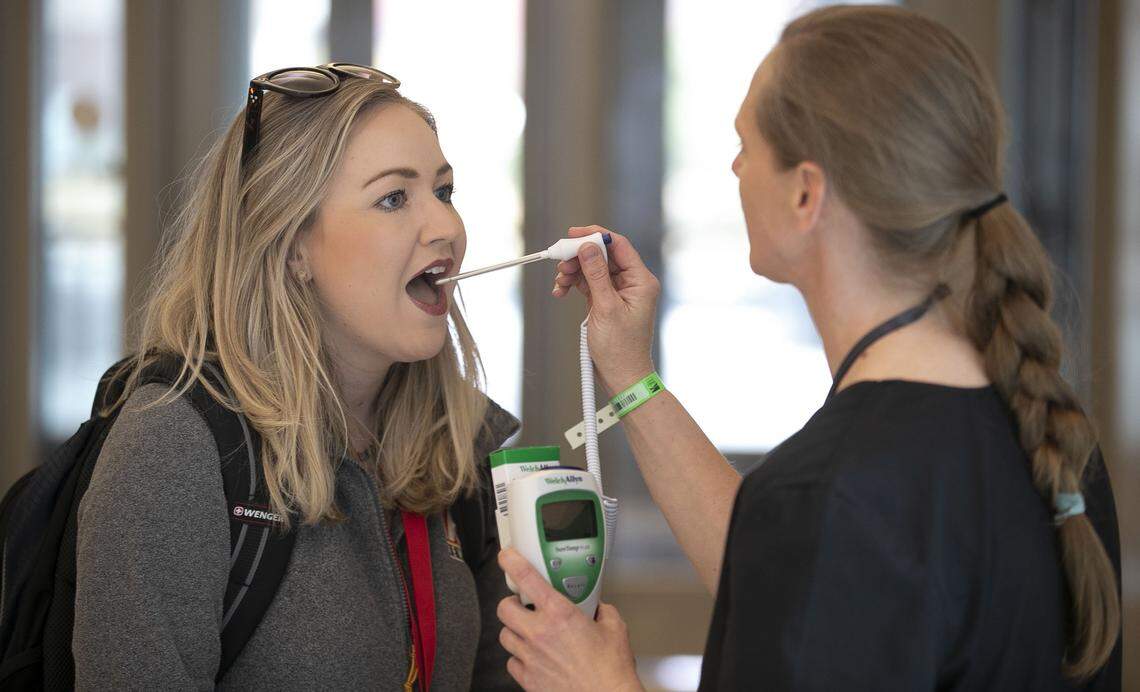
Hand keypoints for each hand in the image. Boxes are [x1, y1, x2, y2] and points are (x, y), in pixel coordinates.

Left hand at [496, 549, 641, 691]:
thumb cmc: (610, 672)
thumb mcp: (615, 630)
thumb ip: (603, 612)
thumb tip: (599, 609)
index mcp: (560, 615)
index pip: (527, 579)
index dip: (512, 562)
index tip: (507, 556)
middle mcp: (540, 634)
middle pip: (505, 608)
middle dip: (512, 604)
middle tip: (523, 605)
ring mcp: (531, 657)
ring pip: (505, 636)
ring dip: (515, 631)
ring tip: (530, 633)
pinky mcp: (528, 679)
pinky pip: (512, 662)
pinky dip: (519, 658)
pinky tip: (533, 658)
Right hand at [552, 226, 660, 393]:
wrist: (621, 376)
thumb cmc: (620, 348)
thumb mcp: (605, 308)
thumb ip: (596, 275)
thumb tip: (587, 247)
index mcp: (641, 281)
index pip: (619, 246)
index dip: (596, 236)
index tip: (573, 234)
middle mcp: (632, 283)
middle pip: (603, 256)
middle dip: (579, 256)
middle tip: (559, 261)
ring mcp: (618, 292)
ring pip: (592, 269)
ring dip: (573, 271)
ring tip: (559, 282)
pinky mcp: (605, 301)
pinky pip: (587, 283)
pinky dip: (573, 284)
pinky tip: (560, 291)